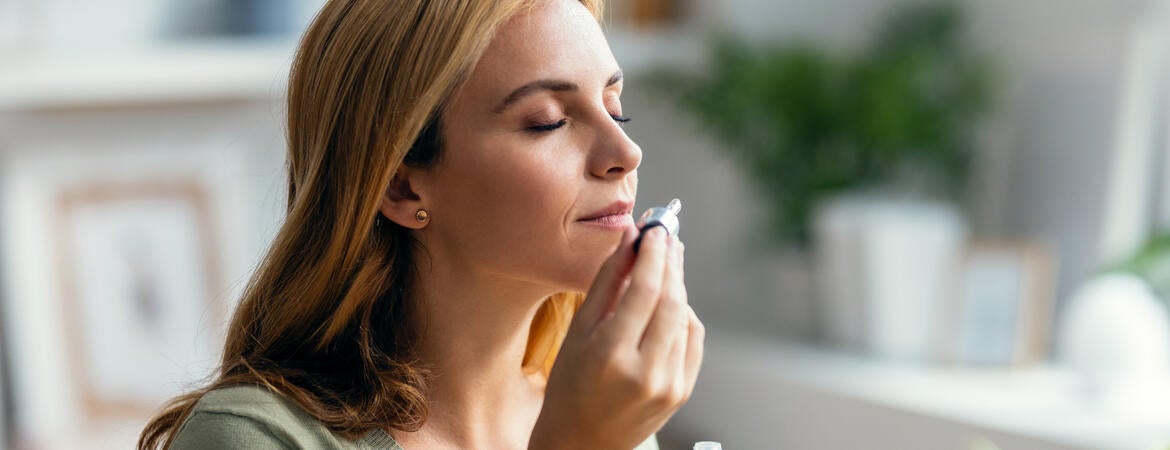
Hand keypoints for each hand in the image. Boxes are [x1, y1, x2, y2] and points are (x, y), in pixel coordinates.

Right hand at [530, 224, 703, 449]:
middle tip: (667, 235)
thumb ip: (607, 283)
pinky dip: (685, 314)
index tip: (655, 229)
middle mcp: (644, 372)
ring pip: (683, 318)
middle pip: (670, 301)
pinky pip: (692, 340)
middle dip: (670, 263)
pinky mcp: (682, 392)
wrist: (582, 443)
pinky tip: (671, 299)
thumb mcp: (578, 333)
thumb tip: (629, 239)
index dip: (653, 254)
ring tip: (666, 261)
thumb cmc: (569, 386)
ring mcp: (668, 385)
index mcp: (609, 356)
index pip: (643, 291)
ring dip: (677, 284)